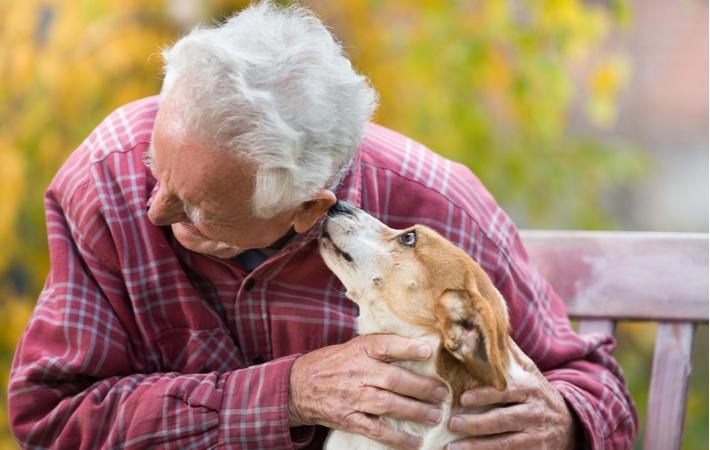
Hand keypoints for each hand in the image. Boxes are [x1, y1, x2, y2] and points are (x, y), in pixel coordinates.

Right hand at [289, 334, 448, 449]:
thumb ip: (378, 347)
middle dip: (421, 388)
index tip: (428, 351)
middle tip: (442, 394)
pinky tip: (414, 442)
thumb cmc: (331, 363)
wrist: (297, 386)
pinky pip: (376, 430)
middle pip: (393, 380)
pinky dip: (397, 438)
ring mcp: (352, 397)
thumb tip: (417, 347)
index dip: (407, 347)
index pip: (385, 345)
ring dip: (414, 412)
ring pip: (388, 405)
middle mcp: (356, 373)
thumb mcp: (351, 346)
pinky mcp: (348, 418)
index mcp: (358, 350)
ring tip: (434, 416)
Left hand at [446, 348, 577, 449]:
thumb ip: (506, 353)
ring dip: (477, 446)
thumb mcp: (527, 370)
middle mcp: (533, 412)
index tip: (463, 398)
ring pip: (504, 443)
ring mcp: (535, 436)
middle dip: (476, 423)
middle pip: (503, 420)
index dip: (485, 395)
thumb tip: (478, 327)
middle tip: (452, 423)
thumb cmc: (535, 392)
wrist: (569, 423)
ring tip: (453, 447)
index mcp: (529, 388)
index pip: (505, 391)